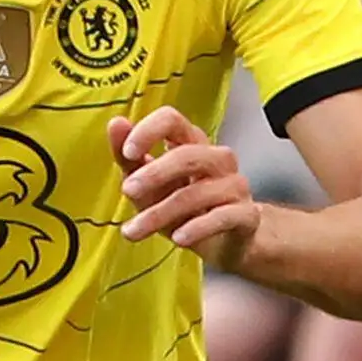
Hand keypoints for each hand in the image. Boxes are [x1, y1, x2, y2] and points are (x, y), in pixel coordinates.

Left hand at [114, 106, 263, 269]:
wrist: (225, 241)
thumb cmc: (183, 207)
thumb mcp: (148, 183)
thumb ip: (130, 157)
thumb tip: (116, 124)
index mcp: (191, 143)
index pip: (172, 119)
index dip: (148, 131)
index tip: (128, 152)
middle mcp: (216, 159)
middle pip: (187, 155)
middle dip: (154, 173)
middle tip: (127, 191)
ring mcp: (234, 185)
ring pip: (198, 192)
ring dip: (160, 213)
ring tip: (134, 231)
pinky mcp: (246, 214)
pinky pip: (222, 217)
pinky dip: (197, 228)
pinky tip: (178, 238)